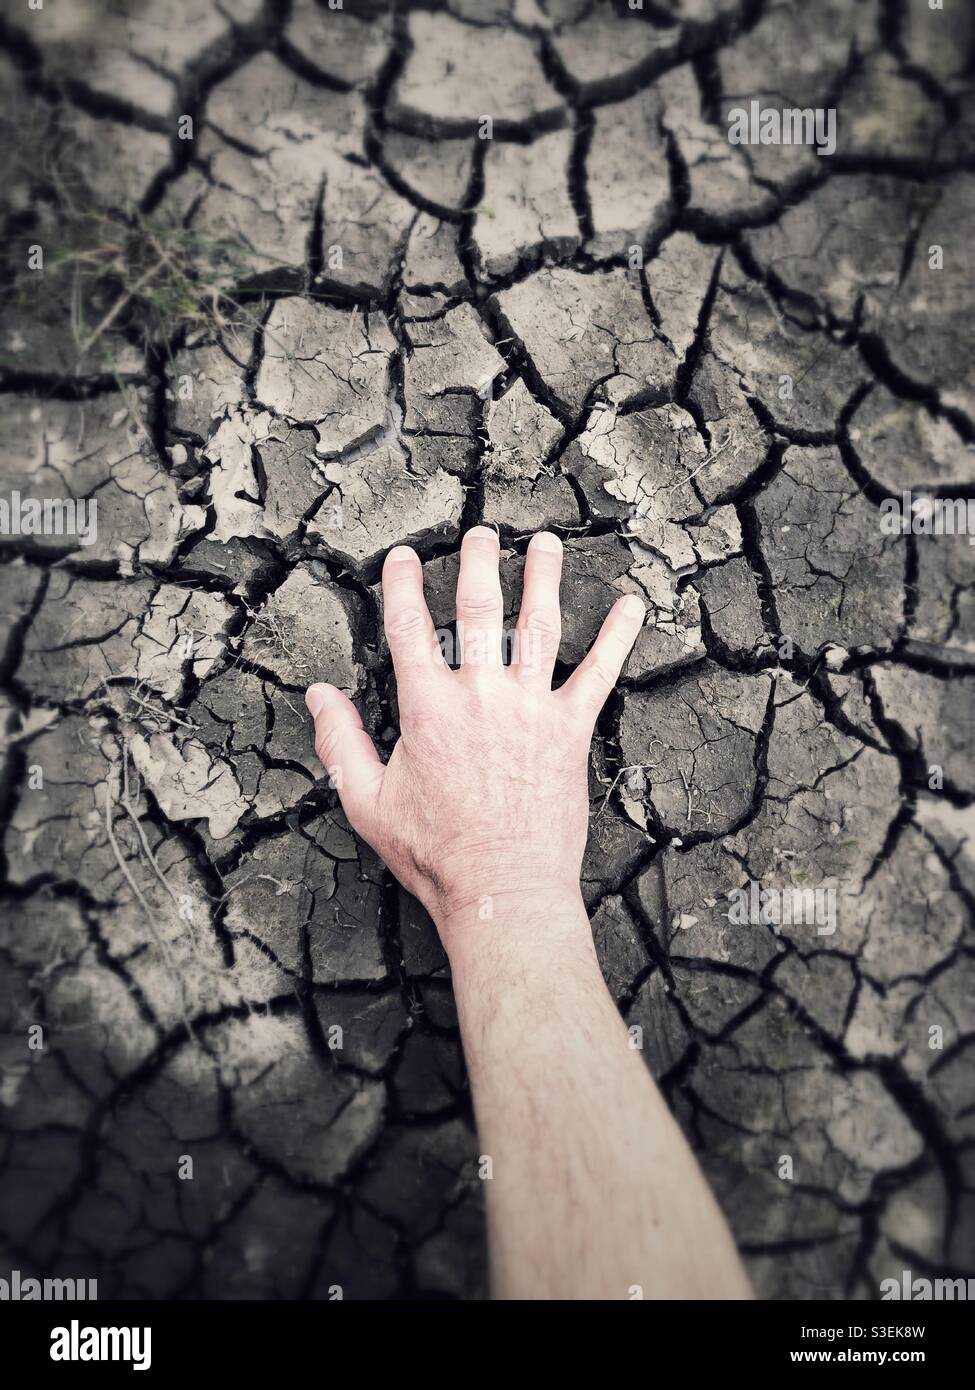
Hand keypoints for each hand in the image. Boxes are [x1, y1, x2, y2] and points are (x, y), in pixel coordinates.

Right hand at [305, 526, 644, 939]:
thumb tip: (319, 695)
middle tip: (482, 534)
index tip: (402, 557)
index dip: (401, 585)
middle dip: (478, 562)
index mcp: (428, 708)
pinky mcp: (571, 730)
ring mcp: (531, 708)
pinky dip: (617, 637)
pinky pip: (599, 673)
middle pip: (479, 608)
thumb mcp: (367, 802)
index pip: (408, 628)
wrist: (502, 888)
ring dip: (543, 577)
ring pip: (538, 625)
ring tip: (546, 543)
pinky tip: (630, 606)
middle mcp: (481, 695)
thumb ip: (340, 742)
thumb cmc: (434, 853)